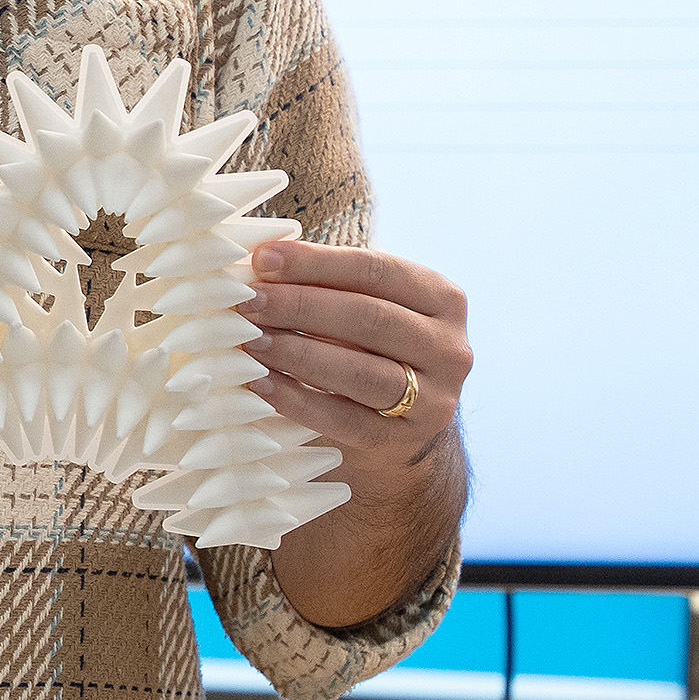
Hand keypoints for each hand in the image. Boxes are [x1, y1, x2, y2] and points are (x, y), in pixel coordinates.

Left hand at [242, 241, 471, 484]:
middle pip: (368, 318)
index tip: (263, 260)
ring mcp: (434, 399)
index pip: (374, 269)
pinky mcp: (404, 440)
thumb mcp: (365, 302)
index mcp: (441, 297)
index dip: (315, 263)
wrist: (402, 421)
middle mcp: (449, 348)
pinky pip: (345, 420)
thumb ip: (328, 280)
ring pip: (360, 372)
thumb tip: (261, 260)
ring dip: (297, 353)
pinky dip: (298, 400)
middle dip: (300, 306)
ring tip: (250, 340)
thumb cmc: (371, 343)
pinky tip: (261, 383)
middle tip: (249, 302)